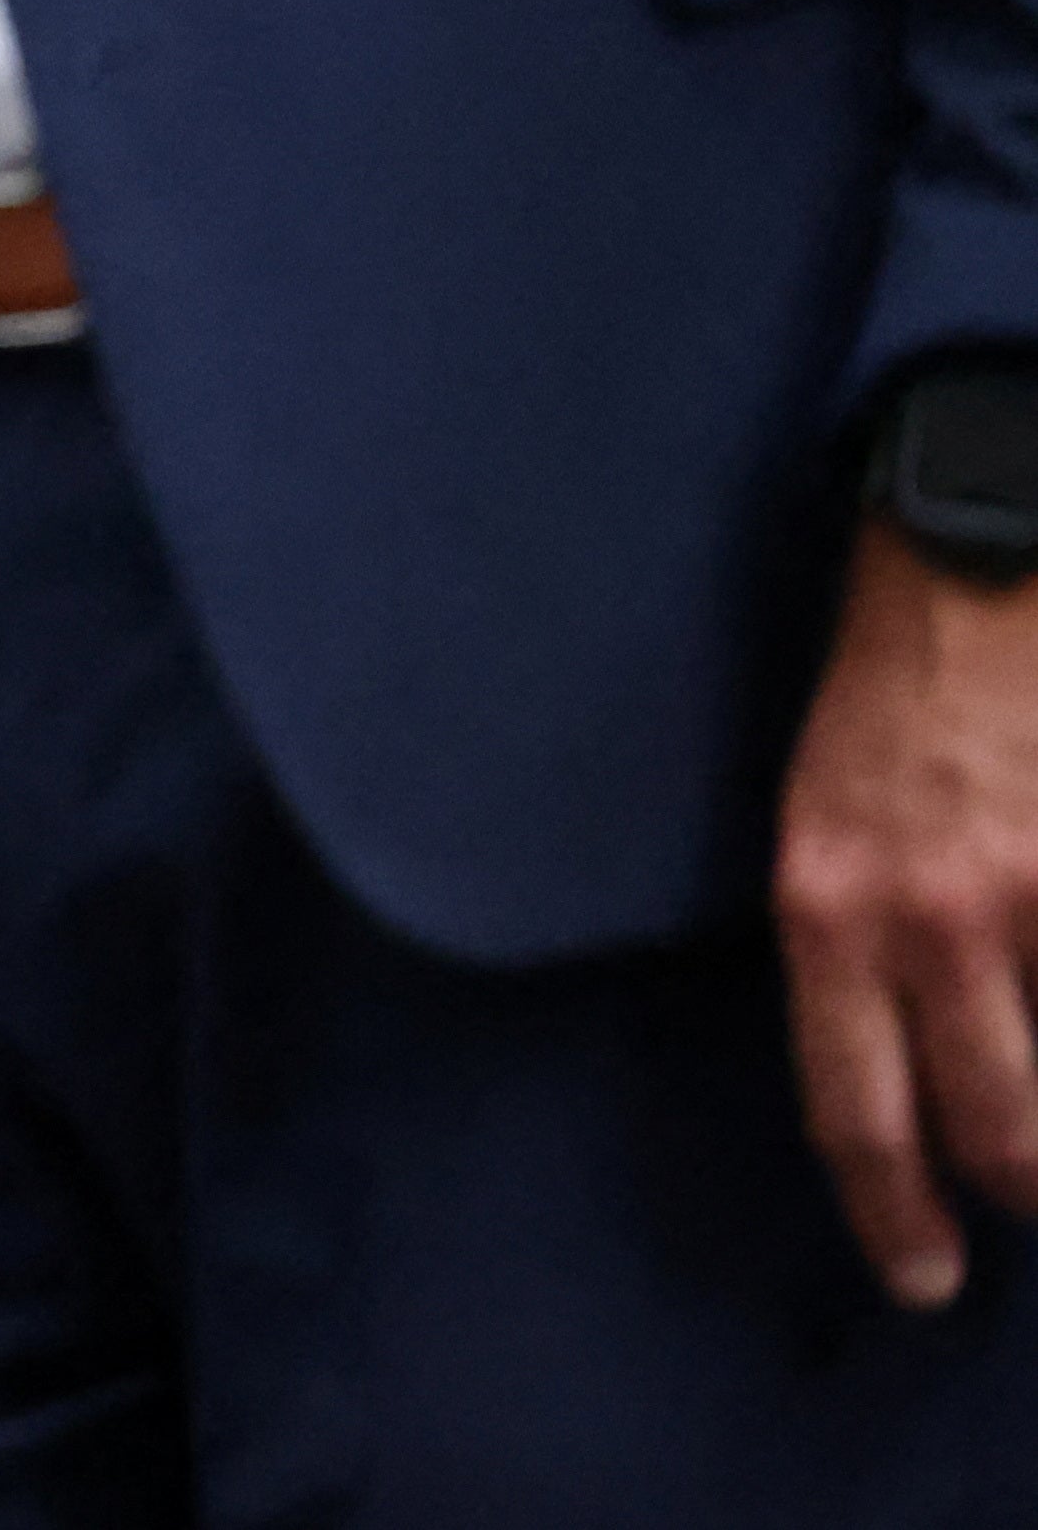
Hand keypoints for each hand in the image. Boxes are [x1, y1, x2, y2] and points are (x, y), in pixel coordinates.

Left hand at [778, 519, 1037, 1307]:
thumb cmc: (886, 699)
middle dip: (1022, 1191)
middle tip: (1027, 1199)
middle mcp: (931, 917)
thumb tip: (907, 1084)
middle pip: (996, 1131)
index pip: (853, 1108)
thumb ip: (855, 952)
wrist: (975, 559)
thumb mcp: (819, 824)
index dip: (891, 1213)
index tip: (921, 1277)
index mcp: (827, 907)